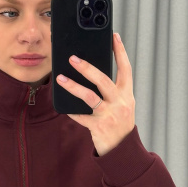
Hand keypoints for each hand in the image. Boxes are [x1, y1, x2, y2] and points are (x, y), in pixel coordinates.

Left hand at [56, 33, 134, 155]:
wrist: (122, 149)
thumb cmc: (119, 123)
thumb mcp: (122, 105)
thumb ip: (112, 91)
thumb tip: (93, 73)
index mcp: (127, 94)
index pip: (126, 69)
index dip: (120, 52)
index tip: (114, 36)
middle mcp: (120, 102)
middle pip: (103, 80)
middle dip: (87, 67)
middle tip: (73, 58)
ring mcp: (109, 115)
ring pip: (89, 96)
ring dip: (73, 86)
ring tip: (60, 78)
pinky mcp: (98, 126)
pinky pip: (81, 116)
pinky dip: (72, 111)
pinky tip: (63, 106)